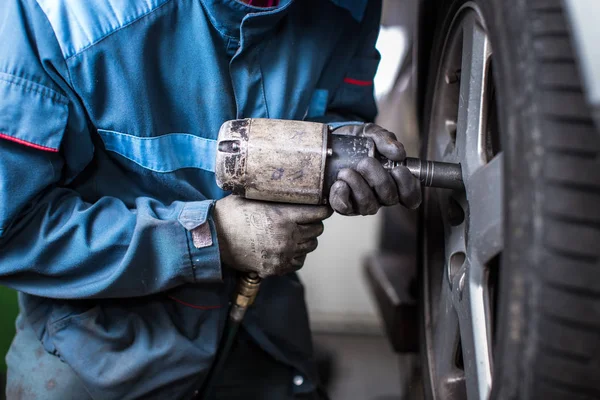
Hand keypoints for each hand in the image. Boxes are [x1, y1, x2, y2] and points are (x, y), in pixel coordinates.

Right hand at [212, 196, 331, 277]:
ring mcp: (281, 255)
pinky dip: (297, 254)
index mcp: (283, 217)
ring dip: (306, 238)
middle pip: (317, 230)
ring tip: (296, 232)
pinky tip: (288, 246)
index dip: (323, 209)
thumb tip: (292, 186)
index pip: (318, 213)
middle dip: (314, 223)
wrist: (212, 239)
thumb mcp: (253, 197)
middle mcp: (286, 237)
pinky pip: (298, 262)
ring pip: (310, 246)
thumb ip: (275, 196)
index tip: (323, 207)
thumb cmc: (231, 214)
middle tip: (307, 218)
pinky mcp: (275, 268)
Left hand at [329, 123, 421, 214]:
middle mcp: (381, 196)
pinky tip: (339, 183)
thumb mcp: (372, 133)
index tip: (399, 170)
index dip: (409, 188)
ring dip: (358, 187)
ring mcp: (362, 203)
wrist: (332, 143)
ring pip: (368, 206)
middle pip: (389, 198)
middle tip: (366, 162)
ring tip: (346, 171)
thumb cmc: (357, 141)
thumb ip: (385, 138)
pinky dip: (341, 196)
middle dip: (379, 179)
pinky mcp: (344, 205)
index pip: (411, 197)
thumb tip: (398, 153)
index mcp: (394, 182)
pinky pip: (345, 208)